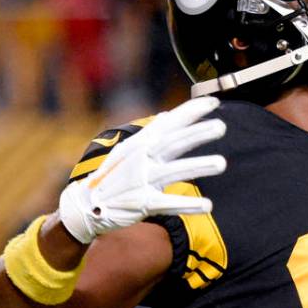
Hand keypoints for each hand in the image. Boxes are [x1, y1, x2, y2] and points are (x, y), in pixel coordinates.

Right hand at [59, 97, 226, 243]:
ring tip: (222, 163)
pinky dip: (187, 204)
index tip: (214, 101)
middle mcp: (141, 158)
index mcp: (142, 144)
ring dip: (197, 166)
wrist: (86, 206)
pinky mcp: (141, 203)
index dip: (191, 112)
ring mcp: (141, 180)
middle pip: (172, 143)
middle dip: (197, 133)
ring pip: (173, 171)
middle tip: (221, 126)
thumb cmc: (114, 176)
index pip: (170, 123)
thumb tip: (167, 115)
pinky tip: (208, 206)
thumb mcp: (129, 150)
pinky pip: (167, 203)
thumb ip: (152, 134)